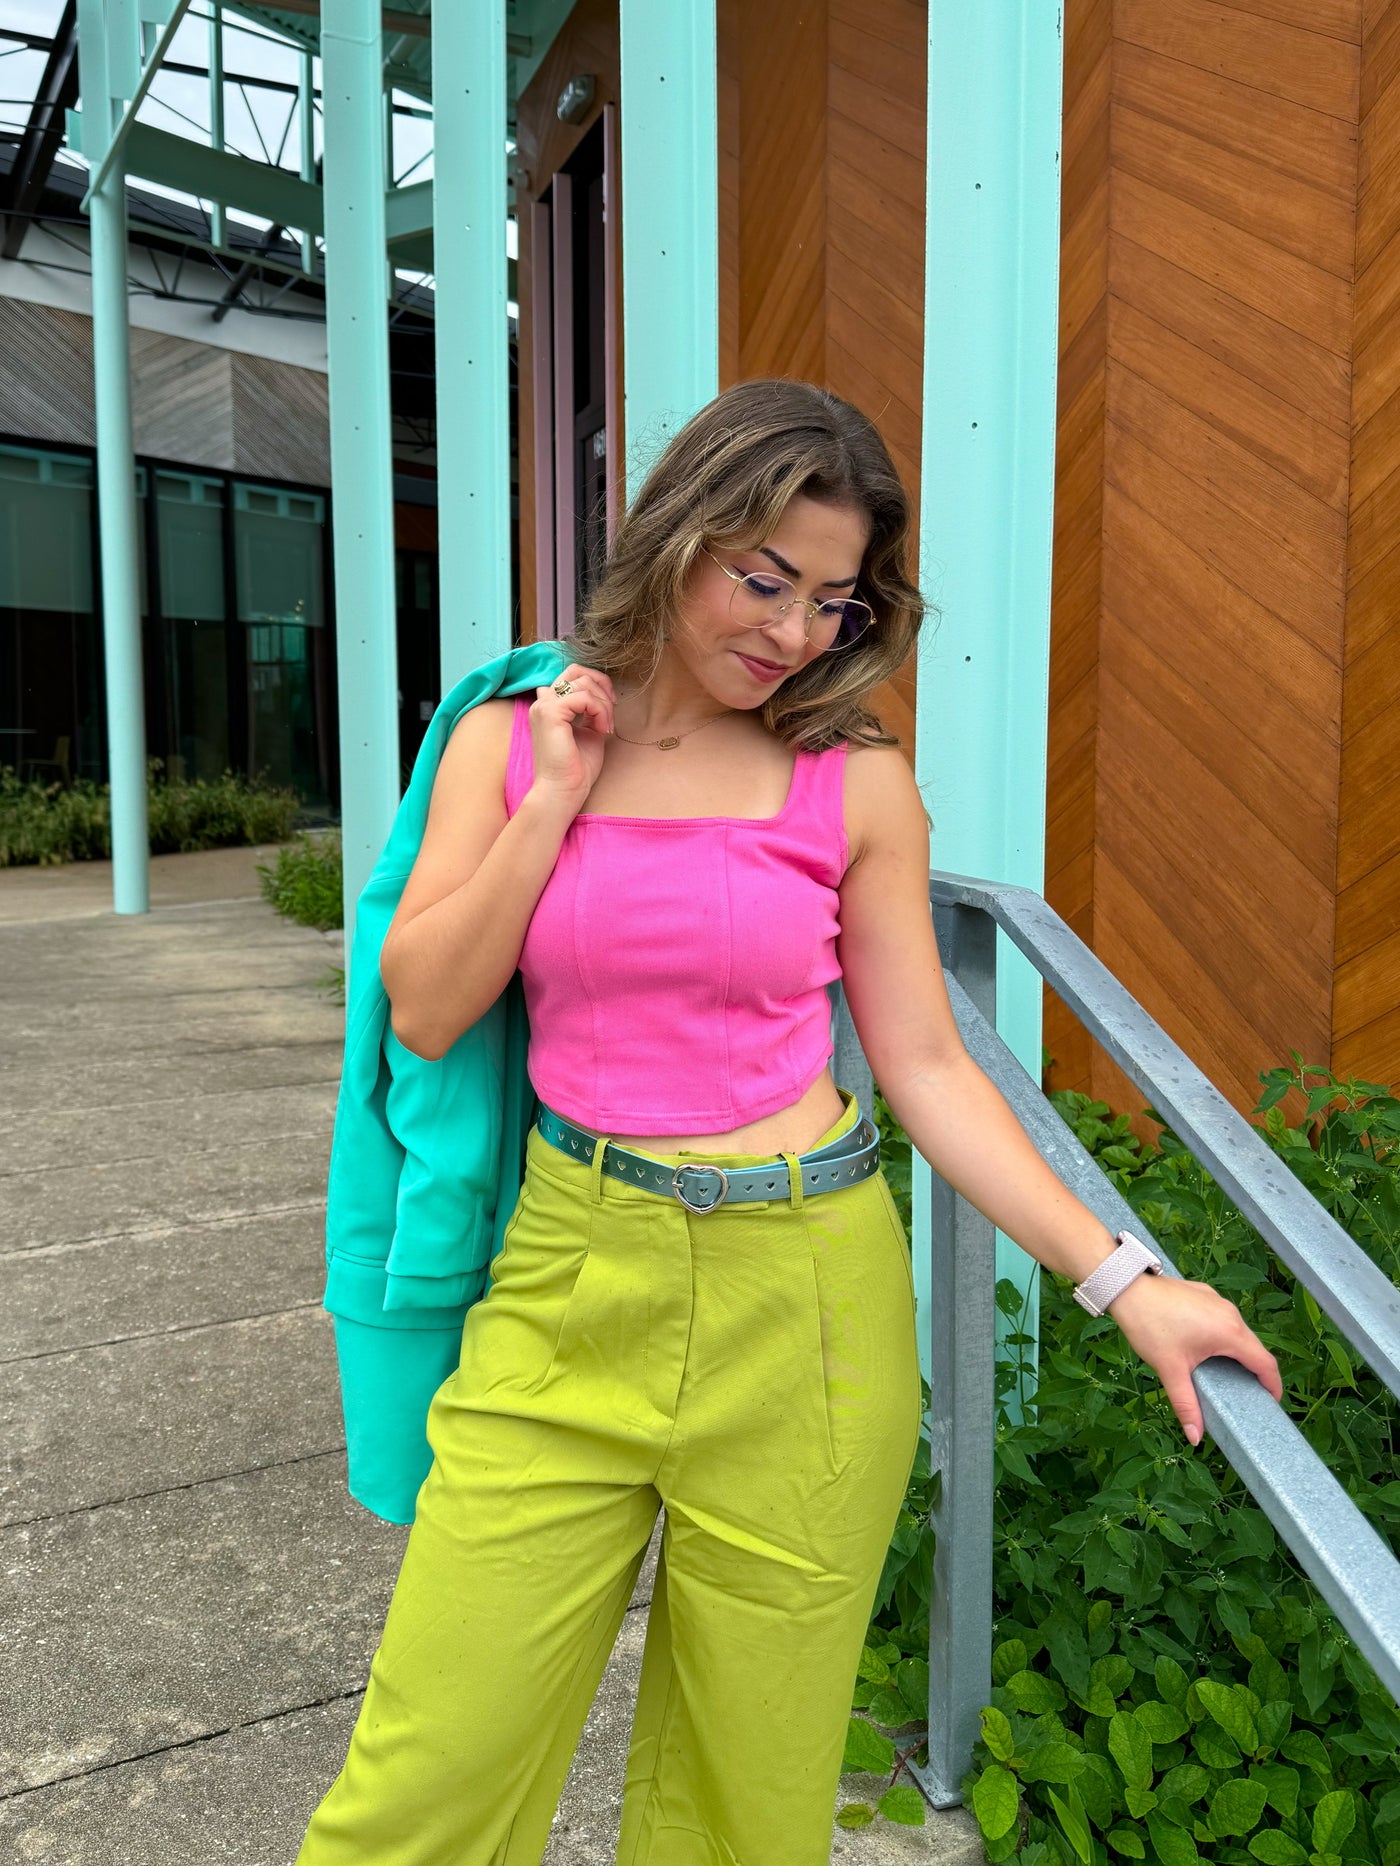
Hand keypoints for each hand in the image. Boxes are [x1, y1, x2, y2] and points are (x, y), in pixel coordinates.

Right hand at [527, 665, 615, 811]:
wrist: (563, 791)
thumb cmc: (575, 769)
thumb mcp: (588, 732)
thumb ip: (589, 712)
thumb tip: (593, 697)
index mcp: (549, 706)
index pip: (571, 675)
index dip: (596, 684)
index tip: (609, 707)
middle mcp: (542, 702)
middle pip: (576, 671)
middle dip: (601, 685)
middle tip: (611, 710)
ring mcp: (544, 706)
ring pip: (583, 683)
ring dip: (603, 703)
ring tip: (606, 726)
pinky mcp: (550, 713)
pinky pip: (584, 697)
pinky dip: (600, 711)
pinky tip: (602, 730)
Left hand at [1105, 1273, 1283, 1446]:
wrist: (1126, 1287)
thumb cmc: (1149, 1326)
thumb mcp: (1169, 1368)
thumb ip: (1186, 1404)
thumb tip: (1195, 1437)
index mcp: (1230, 1332)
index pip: (1265, 1363)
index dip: (1272, 1385)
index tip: (1271, 1403)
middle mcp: (1230, 1314)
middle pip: (1253, 1348)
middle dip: (1254, 1372)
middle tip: (1246, 1395)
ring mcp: (1218, 1301)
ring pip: (1238, 1332)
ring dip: (1237, 1353)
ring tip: (1227, 1375)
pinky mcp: (1204, 1294)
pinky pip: (1222, 1319)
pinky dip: (1222, 1337)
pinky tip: (1205, 1350)